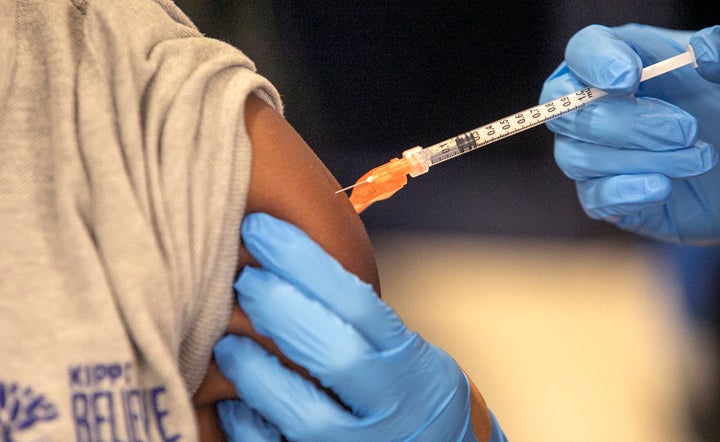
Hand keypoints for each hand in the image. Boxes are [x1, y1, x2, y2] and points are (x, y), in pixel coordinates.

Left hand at [213, 213, 484, 441]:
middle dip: (281, 309)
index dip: (305, 262)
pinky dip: (250, 428)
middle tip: (243, 279)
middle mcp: (391, 406)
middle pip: (336, 354)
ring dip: (257, 372)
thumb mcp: (407, 353)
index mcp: (411, 363)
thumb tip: (292, 263)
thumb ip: (362, 322)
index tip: (262, 230)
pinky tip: (231, 403)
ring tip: (227, 342)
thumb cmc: (411, 396)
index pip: (359, 303)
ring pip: (307, 414)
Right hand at [540, 24, 719, 243]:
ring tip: (697, 161)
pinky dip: (625, 193)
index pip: (582, 50)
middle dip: (626, 123)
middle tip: (685, 131)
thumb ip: (716, 52)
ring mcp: (590, 153)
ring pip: (576, 158)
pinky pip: (593, 198)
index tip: (628, 79)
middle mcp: (591, 106)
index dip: (595, 62)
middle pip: (567, 110)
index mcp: (618, 60)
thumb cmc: (719, 108)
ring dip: (640, 160)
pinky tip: (661, 187)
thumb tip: (702, 53)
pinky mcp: (603, 197)